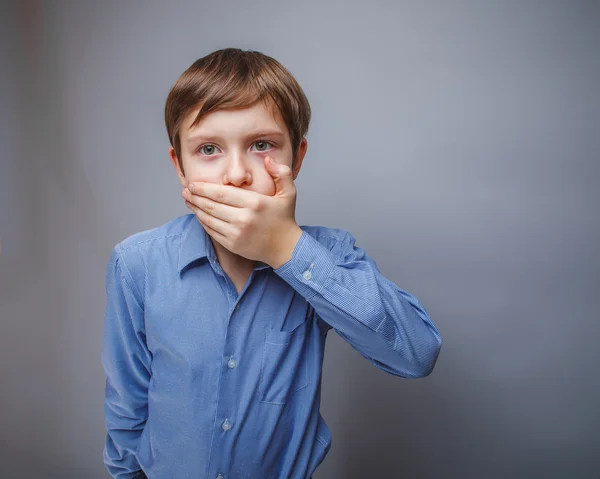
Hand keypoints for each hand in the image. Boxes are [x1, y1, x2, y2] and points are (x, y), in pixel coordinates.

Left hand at [182, 155, 302, 267]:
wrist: (286, 248)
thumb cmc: (284, 219)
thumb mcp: (289, 193)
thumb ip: (281, 173)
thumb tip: (268, 159)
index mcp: (255, 203)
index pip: (222, 193)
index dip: (204, 188)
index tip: (193, 184)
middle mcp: (244, 218)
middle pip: (211, 205)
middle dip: (195, 197)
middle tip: (186, 190)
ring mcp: (236, 233)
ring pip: (209, 218)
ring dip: (195, 209)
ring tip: (188, 200)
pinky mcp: (232, 244)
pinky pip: (212, 231)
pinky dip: (203, 222)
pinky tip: (198, 214)